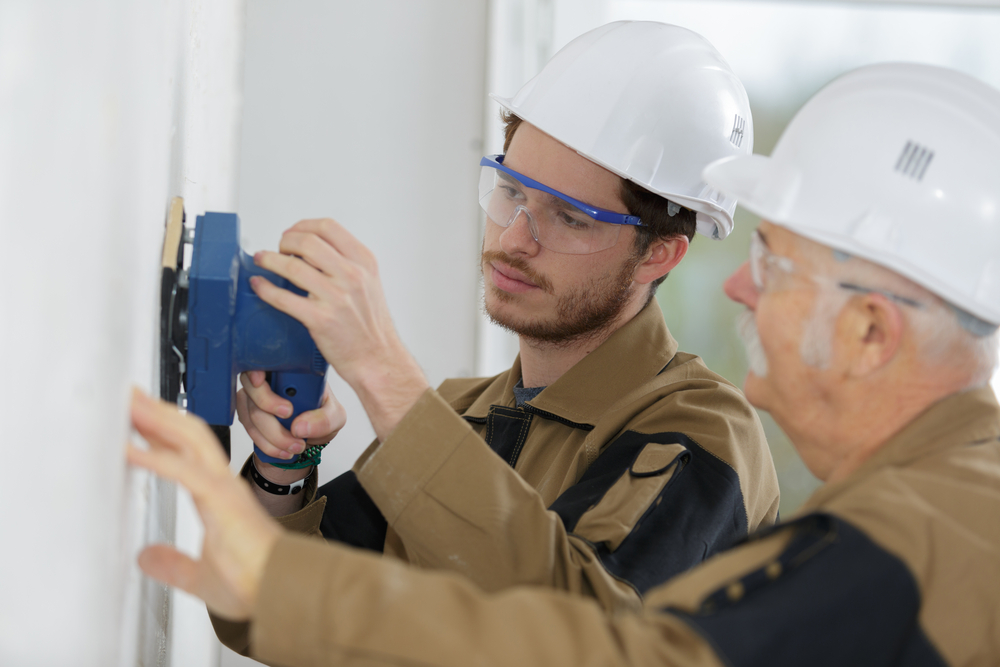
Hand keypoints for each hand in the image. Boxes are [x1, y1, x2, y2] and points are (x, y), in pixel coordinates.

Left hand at [128, 388, 280, 620]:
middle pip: (188, 434)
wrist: (280, 588)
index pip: (187, 454)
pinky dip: (154, 456)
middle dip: (158, 412)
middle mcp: (221, 483)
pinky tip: (129, 448)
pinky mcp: (219, 498)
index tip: (139, 420)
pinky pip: (182, 469)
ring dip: (156, 418)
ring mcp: (222, 487)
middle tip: (130, 395)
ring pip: (189, 438)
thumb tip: (147, 557)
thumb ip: (173, 563)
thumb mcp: (199, 575)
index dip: (162, 434)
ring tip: (129, 402)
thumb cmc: (255, 582)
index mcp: (218, 496)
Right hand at [236, 370, 346, 460]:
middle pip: (253, 389)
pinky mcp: (247, 414)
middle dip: (271, 413)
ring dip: (273, 436)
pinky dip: (266, 444)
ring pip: (251, 414)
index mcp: (293, 370)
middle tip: (294, 429)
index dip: (258, 369)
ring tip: (296, 446)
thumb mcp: (335, 418)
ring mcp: (255, 396)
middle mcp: (270, 379)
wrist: (307, 441)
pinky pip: (248, 429)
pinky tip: (284, 450)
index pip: (267, 360)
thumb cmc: (321, 419)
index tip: (261, 382)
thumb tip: (299, 426)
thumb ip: (324, 420)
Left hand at [250, 218, 429, 439]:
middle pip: (306, 241)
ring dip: (268, 259)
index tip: (292, 234)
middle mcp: (352, 275)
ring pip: (291, 265)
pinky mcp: (320, 319)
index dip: (302, 226)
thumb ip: (346, 263)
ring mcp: (336, 297)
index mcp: (364, 262)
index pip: (327, 227)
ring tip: (261, 261)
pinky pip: (283, 298)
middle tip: (276, 249)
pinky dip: (265, 288)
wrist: (377, 358)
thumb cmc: (371, 325)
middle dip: (284, 241)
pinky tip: (259, 285)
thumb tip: (312, 249)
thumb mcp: (369, 283)